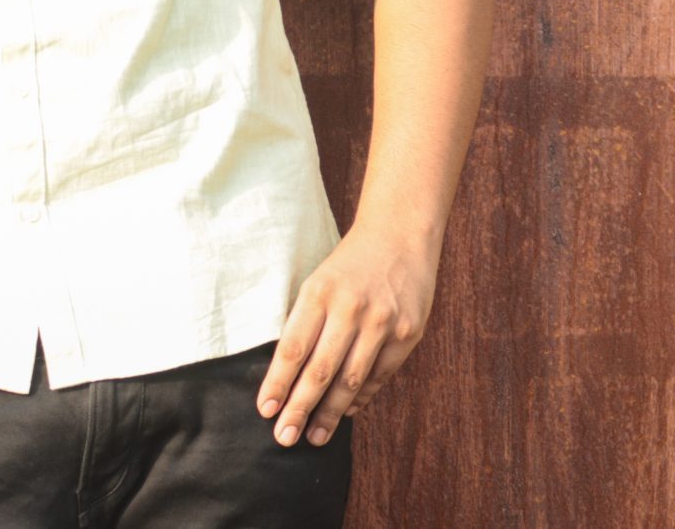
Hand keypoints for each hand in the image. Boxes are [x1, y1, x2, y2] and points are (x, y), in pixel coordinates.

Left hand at [257, 222, 437, 447]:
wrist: (400, 235)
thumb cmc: (349, 265)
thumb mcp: (317, 283)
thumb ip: (305, 323)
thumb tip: (289, 376)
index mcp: (319, 293)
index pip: (292, 348)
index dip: (278, 383)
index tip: (265, 410)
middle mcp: (350, 309)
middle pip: (320, 371)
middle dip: (299, 408)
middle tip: (284, 438)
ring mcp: (382, 323)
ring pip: (351, 380)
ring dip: (330, 414)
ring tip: (314, 437)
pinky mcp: (408, 333)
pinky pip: (379, 375)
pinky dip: (361, 398)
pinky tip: (347, 413)